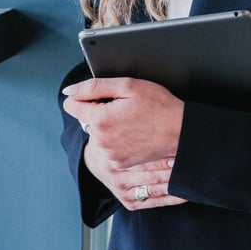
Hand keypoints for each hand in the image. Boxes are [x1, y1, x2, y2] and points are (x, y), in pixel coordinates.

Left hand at [63, 77, 186, 209]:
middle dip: (99, 110)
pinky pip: (108, 147)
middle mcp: (101, 141)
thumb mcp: (128, 86)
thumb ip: (94, 86)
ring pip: (97, 133)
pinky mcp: (119, 163)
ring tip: (132, 120)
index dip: (86, 96)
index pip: (71, 105)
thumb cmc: (159, 106)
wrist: (181, 132)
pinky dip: (116, 139)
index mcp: (100, 120)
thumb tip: (69, 90)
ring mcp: (110, 155)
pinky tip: (134, 133)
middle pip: (85, 119)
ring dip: (108, 126)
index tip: (104, 96)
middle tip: (124, 107)